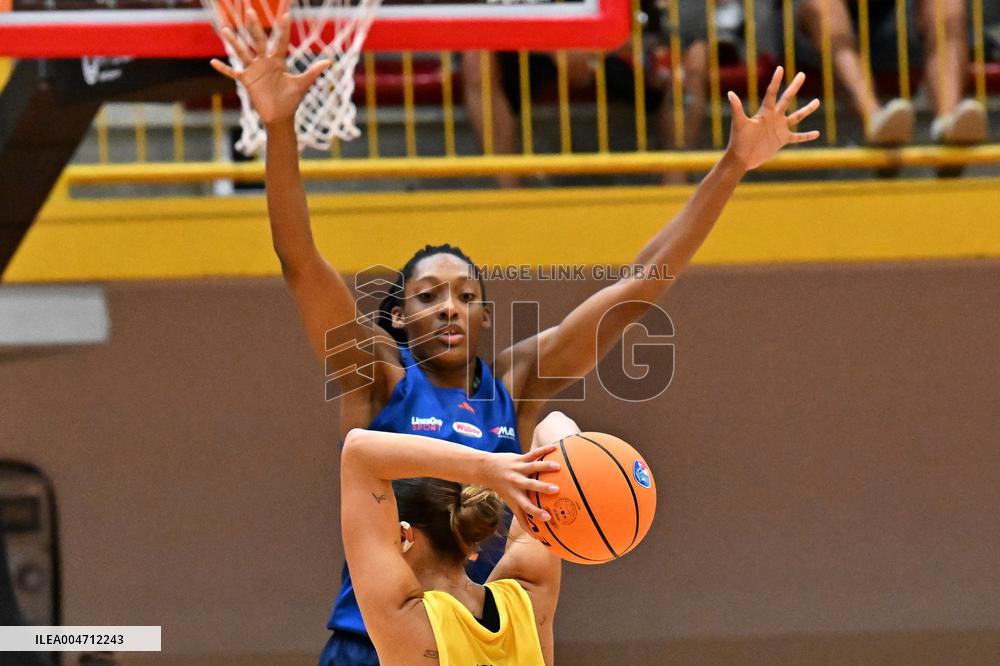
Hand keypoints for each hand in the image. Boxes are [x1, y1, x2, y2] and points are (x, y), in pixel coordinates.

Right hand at [209, 0, 330, 124]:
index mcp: (279, 61)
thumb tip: (329, 62)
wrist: (281, 117)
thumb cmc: (292, 101)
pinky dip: (223, 69)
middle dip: (254, 27)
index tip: (286, 13)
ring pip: (242, 53)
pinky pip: (232, 73)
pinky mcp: (247, 81)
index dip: (284, 28)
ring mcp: (254, 70)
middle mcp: (265, 62)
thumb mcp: (302, 84)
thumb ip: (313, 72)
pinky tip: (212, 62)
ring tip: (225, 30)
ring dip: (234, 42)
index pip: (281, 41)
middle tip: (250, 11)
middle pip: (258, 41)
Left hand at [481, 445, 561, 533]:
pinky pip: (533, 453)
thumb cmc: (504, 489)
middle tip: (556, 490)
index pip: (526, 506)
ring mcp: (518, 469)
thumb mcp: (511, 504)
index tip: (548, 518)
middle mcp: (517, 482)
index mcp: (516, 495)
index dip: (536, 513)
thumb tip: (534, 536)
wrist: (487, 469)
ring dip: (545, 467)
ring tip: (558, 467)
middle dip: (542, 488)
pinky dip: (543, 450)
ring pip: (533, 467)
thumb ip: (522, 518)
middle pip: (530, 485)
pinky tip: (555, 447)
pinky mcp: (520, 458)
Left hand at [726, 67, 820, 169]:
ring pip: (797, 117)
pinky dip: (807, 136)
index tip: (780, 68)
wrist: (741, 158)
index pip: (772, 93)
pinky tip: (817, 134)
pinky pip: (798, 137)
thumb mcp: (739, 123)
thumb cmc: (738, 140)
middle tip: (802, 74)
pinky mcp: (782, 140)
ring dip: (807, 109)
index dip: (776, 81)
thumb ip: (737, 108)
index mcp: (764, 112)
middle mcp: (774, 117)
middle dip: (794, 87)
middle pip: (786, 99)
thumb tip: (730, 93)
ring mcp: (779, 128)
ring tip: (817, 101)